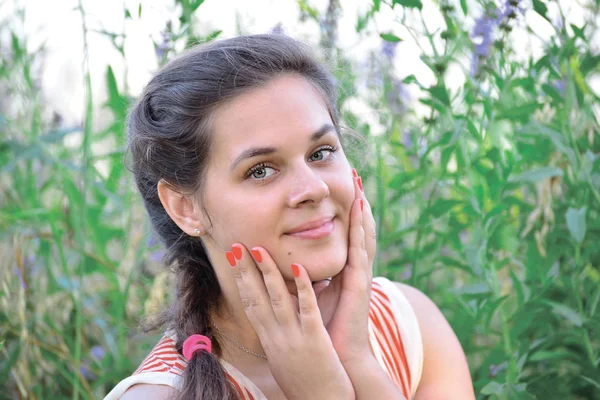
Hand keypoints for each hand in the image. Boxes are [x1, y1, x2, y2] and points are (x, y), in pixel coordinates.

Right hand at [229, 243, 354, 399]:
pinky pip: (307, 310)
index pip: (250, 306)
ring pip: (277, 300)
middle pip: (255, 299)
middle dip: (244, 271)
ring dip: (267, 273)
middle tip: (236, 246)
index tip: (234, 260)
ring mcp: (294, 339)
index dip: (241, 281)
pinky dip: (302, 288)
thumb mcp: (284, 361)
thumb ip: (279, 337)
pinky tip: (299, 268)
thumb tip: (275, 319)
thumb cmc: (305, 386)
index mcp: (270, 342)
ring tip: (259, 249)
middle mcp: (276, 339)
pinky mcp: (315, 341)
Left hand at [316, 169, 375, 364]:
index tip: (343, 185)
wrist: (340, 355)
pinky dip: (359, 229)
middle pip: (360, 227)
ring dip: (362, 208)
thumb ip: (307, 275)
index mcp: (346, 269)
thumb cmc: (326, 326)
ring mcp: (361, 273)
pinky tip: (358, 211)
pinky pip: (360, 249)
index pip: (349, 233)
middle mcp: (356, 267)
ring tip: (359, 183)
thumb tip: (293, 260)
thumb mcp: (314, 293)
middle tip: (355, 173)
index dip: (348, 209)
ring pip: (363, 233)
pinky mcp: (360, 282)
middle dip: (358, 200)